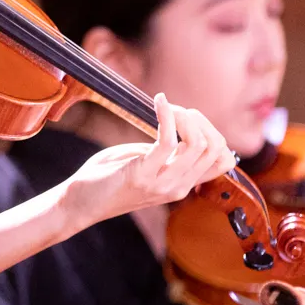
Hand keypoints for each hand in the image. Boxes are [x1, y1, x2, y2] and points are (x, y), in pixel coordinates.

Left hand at [61, 95, 237, 224]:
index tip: (189, 118)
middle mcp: (179, 187)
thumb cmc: (111, 177)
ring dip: (185, 116)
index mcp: (183, 184)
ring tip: (167, 105)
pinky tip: (159, 102)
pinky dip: (167, 114)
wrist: (80, 202)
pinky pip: (168, 141)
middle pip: (214, 147)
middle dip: (200, 119)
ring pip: (198, 144)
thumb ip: (170, 152)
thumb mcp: (148, 163)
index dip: (213, 131)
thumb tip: (188, 125)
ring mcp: (162, 184)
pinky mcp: (142, 175)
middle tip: (177, 109)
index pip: (223, 159)